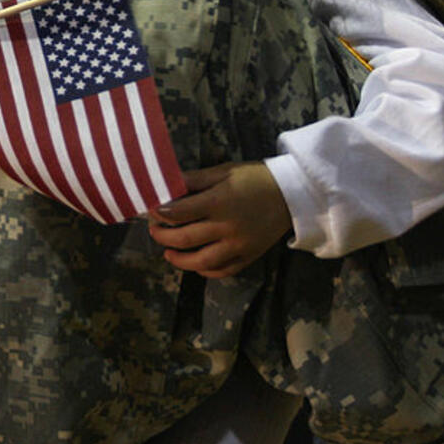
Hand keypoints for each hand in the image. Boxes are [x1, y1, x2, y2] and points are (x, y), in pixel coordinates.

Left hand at [147, 162, 291, 278]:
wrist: (292, 195)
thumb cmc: (254, 179)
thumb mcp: (223, 172)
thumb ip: (193, 179)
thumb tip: (165, 183)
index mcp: (218, 202)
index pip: (178, 213)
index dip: (159, 213)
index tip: (151, 211)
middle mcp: (227, 228)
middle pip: (184, 239)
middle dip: (162, 236)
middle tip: (154, 231)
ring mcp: (238, 246)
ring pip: (201, 261)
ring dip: (179, 260)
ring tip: (168, 253)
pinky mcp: (249, 257)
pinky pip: (222, 270)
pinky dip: (205, 271)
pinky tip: (195, 265)